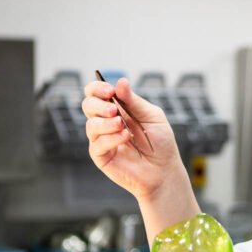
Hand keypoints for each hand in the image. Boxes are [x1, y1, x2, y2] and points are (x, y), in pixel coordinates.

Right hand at [82, 77, 180, 199]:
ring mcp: (102, 139)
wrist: (164, 170)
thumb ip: (135, 101)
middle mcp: (106, 122)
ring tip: (122, 125)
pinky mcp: (101, 156)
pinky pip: (97, 144)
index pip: (96, 93)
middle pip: (88, 105)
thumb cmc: (160, 143)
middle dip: (98, 104)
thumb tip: (121, 81)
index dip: (98, 88)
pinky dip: (111, 138)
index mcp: (117, 108)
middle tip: (114, 109)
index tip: (109, 90)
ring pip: (90, 124)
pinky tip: (125, 138)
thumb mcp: (152, 117)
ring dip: (105, 122)